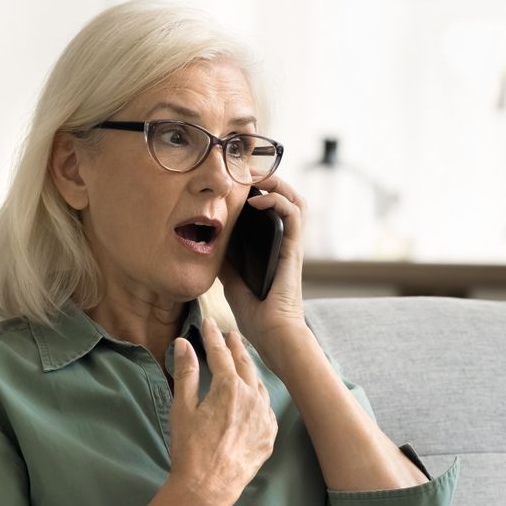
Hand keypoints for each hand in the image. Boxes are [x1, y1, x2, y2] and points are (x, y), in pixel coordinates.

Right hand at [165, 317, 277, 505]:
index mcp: (230, 388)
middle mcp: (253, 398)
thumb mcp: (182, 408)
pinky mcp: (269, 436)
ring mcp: (264, 418)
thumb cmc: (190, 448)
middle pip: (244, 365)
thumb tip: (184, 343)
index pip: (220, 354)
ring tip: (243, 360)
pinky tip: (254, 395)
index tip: (208, 323)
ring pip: (259, 385)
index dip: (212, 337)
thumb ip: (186, 372)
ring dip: (250, 370)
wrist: (207, 488)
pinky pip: (266, 408)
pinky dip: (259, 396)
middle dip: (236, 347)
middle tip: (230, 334)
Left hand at [218, 173, 308, 352]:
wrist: (271, 335)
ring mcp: (291, 245)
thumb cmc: (256, 315)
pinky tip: (257, 199)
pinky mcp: (294, 250)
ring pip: (296, 200)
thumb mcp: (232, 282)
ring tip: (255, 177)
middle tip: (244, 170)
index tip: (237, 178)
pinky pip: (293, 215)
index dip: (259, 188)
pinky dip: (277, 200)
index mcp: (274, 248)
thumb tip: (209, 246)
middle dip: (267, 178)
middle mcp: (285, 242)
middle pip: (287, 197)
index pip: (273, 208)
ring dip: (276, 183)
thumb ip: (226, 263)